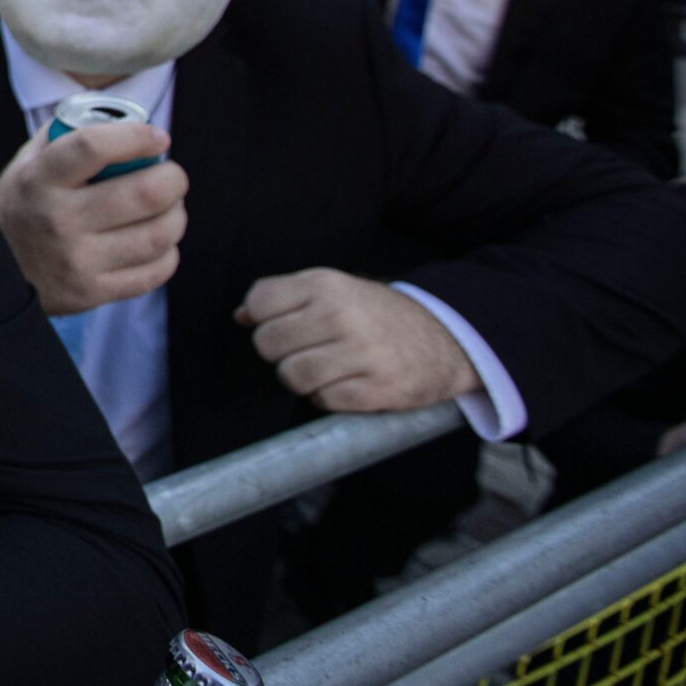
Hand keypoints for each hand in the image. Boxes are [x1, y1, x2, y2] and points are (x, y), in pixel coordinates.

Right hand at [0, 120, 186, 314]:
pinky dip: (167, 252)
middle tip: (171, 175)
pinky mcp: (91, 294)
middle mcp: (58, 220)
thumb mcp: (25, 165)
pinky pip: (154, 271)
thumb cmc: (18, 209)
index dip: (137, 136)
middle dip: (173, 178)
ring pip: (157, 234)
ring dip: (176, 216)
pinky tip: (157, 241)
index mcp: (40, 179)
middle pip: (144, 193)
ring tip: (170, 209)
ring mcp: (76, 261)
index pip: (94, 146)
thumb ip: (64, 137)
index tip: (158, 137)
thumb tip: (119, 120)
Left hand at [237, 269, 480, 413]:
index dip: (261, 320)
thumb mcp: (332, 289)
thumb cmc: (374, 313)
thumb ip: (285, 297)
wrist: (445, 336)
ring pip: (292, 376)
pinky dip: (327, 398)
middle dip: (278, 353)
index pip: (260, 303)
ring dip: (301, 379)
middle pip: (269, 344)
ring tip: (323, 369)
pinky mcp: (379, 389)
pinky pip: (324, 401)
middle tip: (303, 351)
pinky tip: (345, 384)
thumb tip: (240, 316)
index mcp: (325, 284)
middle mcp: (341, 314)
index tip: (280, 325)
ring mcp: (362, 353)